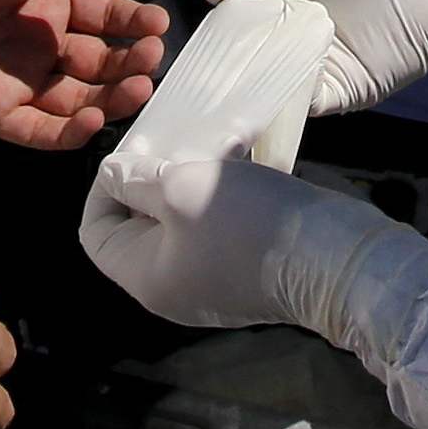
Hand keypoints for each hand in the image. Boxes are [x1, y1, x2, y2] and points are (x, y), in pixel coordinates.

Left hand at [0, 0, 168, 148]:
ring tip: (137, 88)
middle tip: (150, 59)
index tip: (158, 23)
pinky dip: (68, 132)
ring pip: (75, 100)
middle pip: (95, 63)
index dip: (131, 22)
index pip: (102, 16)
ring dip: (108, 98)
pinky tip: (94, 119)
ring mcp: (13, 81)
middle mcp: (34, 44)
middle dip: (127, 62)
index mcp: (42, 3)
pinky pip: (38, 131)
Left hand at [79, 151, 427, 349]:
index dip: (103, 187)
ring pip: (181, 222)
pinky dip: (220, 192)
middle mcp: (173, 288)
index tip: (131, 151)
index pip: (95, 232)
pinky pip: (217, 227)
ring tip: (209, 142)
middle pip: (138, 226)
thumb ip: (136, 181)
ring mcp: (212, 282)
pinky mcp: (248, 271)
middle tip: (171, 140)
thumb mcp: (180, 189)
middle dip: (150, 178)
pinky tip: (240, 160)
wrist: (332, 259)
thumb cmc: (245, 223)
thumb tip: (113, 176)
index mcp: (145, 279)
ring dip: (189, 178)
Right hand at [206, 0, 427, 116]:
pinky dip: (278, 107)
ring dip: (244, 95)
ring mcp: (319, 68)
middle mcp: (297, 38)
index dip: (214, 36)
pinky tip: (251, 107)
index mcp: (286, 0)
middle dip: (221, 75)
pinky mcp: (343, 92)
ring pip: (269, 88)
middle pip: (248, 63)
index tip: (183, 51)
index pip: (239, 25)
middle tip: (185, 89)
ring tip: (207, 105)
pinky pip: (303, 104)